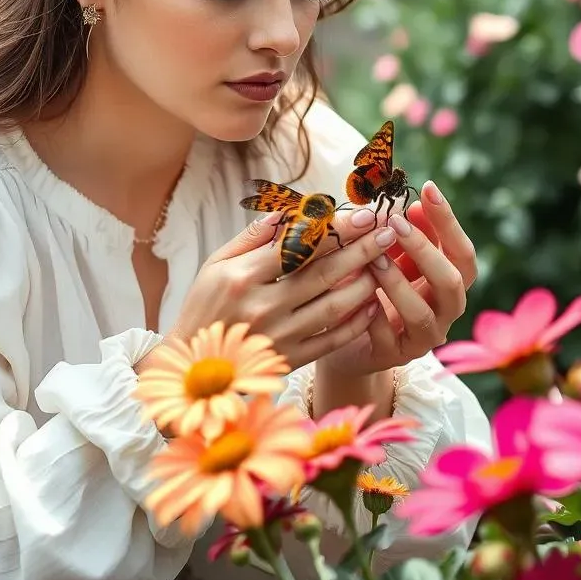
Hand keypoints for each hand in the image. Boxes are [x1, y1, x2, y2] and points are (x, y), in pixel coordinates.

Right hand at [158, 208, 397, 370]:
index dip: (334, 229)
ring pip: (334, 306)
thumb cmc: (204, 306)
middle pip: (323, 273)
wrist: (192, 367)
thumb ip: (251, 238)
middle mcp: (263, 307)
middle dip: (361, 249)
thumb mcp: (215, 264)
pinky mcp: (290, 360)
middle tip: (388, 230)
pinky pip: (333, 339)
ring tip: (384, 262)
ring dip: (365, 282)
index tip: (362, 214)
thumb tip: (287, 213)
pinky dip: (357, 321)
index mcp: (242, 277)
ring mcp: (279, 337)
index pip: (298, 246)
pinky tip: (372, 303)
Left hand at [315, 181, 476, 379]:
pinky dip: (375, 318)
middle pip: (452, 281)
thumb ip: (405, 234)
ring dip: (397, 282)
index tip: (428, 188)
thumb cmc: (375, 288)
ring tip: (373, 259)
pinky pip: (389, 339)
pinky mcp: (395, 357)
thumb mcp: (391, 256)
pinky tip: (360, 301)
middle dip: (425, 249)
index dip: (448, 221)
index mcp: (449, 282)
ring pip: (421, 313)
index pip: (462, 252)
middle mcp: (444, 311)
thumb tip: (412, 203)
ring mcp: (423, 338)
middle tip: (396, 223)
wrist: (348, 339)